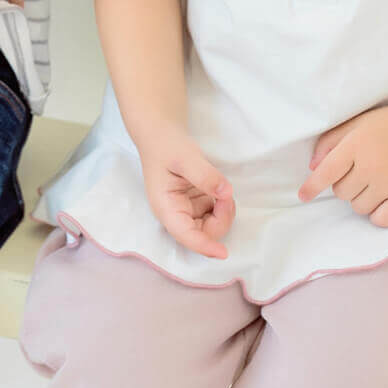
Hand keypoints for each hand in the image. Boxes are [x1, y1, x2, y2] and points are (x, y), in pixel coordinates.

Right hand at [135, 127, 234, 259]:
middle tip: (225, 194)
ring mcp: (186, 210)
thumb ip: (206, 176)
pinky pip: (215, 214)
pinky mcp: (196, 204)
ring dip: (224, 212)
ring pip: (212, 226)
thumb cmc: (167, 145)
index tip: (224, 253)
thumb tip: (226, 194)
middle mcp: (176, 215)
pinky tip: (219, 189)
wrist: (161, 135)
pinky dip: (223, 206)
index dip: (205, 246)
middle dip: (221, 219)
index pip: (186, 236)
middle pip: (203, 233)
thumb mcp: (185, 156)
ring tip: (222, 188)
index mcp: (166, 208)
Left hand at [297, 100, 387, 228]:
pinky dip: (376, 214)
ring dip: (359, 198)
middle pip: (341, 193)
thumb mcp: (356, 124)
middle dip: (344, 184)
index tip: (303, 196)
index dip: (312, 186)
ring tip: (373, 181)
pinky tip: (380, 200)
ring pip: (358, 207)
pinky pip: (381, 220)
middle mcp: (372, 166)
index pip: (327, 172)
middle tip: (360, 169)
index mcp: (357, 145)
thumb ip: (330, 142)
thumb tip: (313, 168)